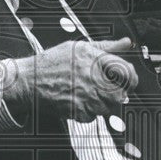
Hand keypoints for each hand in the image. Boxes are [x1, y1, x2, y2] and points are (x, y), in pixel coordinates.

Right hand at [5, 37, 138, 122]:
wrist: (30, 80)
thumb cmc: (53, 62)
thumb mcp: (81, 47)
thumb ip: (107, 46)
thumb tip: (126, 43)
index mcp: (95, 60)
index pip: (126, 71)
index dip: (131, 78)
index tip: (127, 81)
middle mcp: (93, 78)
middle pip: (120, 94)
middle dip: (117, 94)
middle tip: (107, 90)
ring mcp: (86, 96)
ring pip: (109, 108)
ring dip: (103, 104)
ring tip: (90, 94)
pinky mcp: (78, 111)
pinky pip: (93, 117)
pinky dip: (89, 112)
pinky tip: (80, 101)